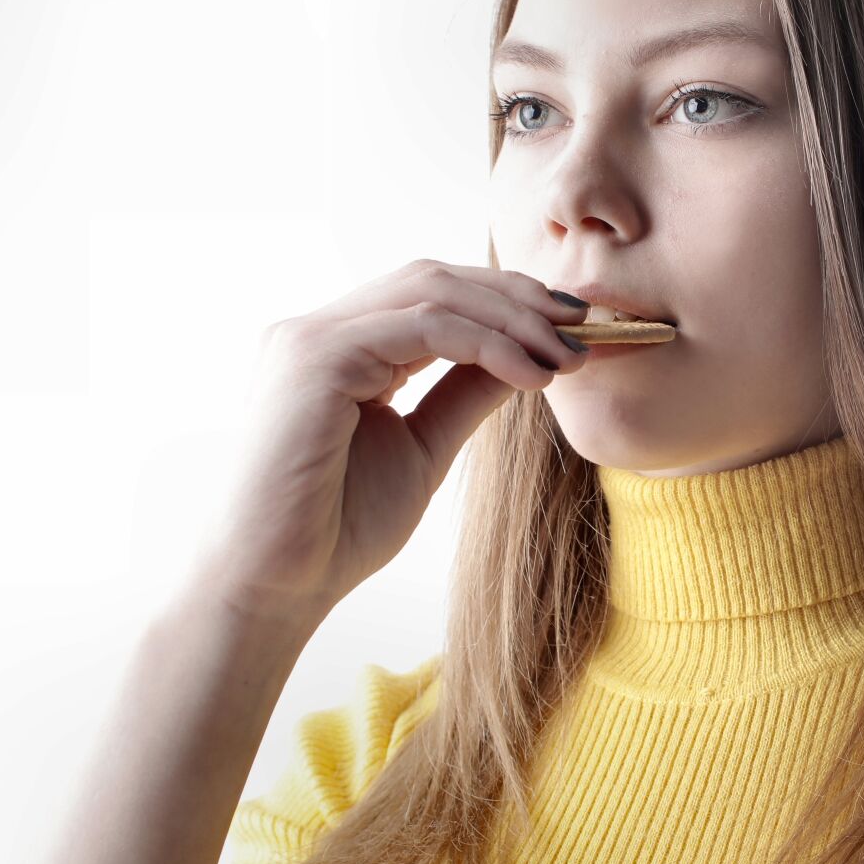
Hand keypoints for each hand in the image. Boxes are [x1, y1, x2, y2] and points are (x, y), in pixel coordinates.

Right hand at [189, 259, 592, 620]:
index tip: (570, 328)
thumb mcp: (424, 447)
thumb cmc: (338, 530)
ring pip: (431, 292)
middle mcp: (319, 330)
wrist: (280, 585)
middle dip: (517, 298)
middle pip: (433, 279)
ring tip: (567, 355)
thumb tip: (528, 355)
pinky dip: (486, 343)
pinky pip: (422, 329)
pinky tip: (530, 374)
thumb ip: (464, 394)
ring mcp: (310, 337)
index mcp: (339, 347)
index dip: (504, 301)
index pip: (430, 295)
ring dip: (512, 318)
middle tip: (582, 327)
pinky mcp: (314, 357)